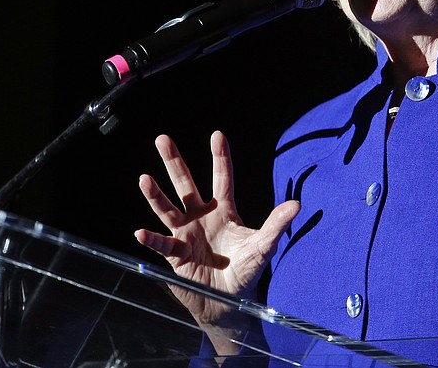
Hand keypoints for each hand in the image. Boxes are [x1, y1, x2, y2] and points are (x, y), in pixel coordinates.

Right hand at [135, 130, 298, 324]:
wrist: (229, 303)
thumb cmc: (246, 271)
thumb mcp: (263, 246)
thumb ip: (276, 225)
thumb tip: (297, 205)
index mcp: (223, 210)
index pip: (222, 178)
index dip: (220, 157)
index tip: (217, 135)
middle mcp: (201, 216)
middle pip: (185, 184)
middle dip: (174, 162)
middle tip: (162, 139)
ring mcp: (186, 234)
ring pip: (168, 209)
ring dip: (155, 195)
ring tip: (144, 179)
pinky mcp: (176, 255)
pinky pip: (162, 244)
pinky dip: (151, 240)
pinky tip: (140, 232)